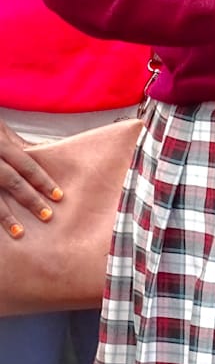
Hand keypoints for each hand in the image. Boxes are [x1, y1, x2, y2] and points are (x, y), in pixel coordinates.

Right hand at [0, 119, 61, 238]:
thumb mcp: (0, 130)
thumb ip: (19, 143)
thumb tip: (47, 149)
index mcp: (0, 144)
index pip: (26, 164)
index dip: (43, 181)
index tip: (59, 196)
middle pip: (12, 181)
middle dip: (30, 200)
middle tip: (47, 216)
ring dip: (5, 216)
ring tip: (19, 232)